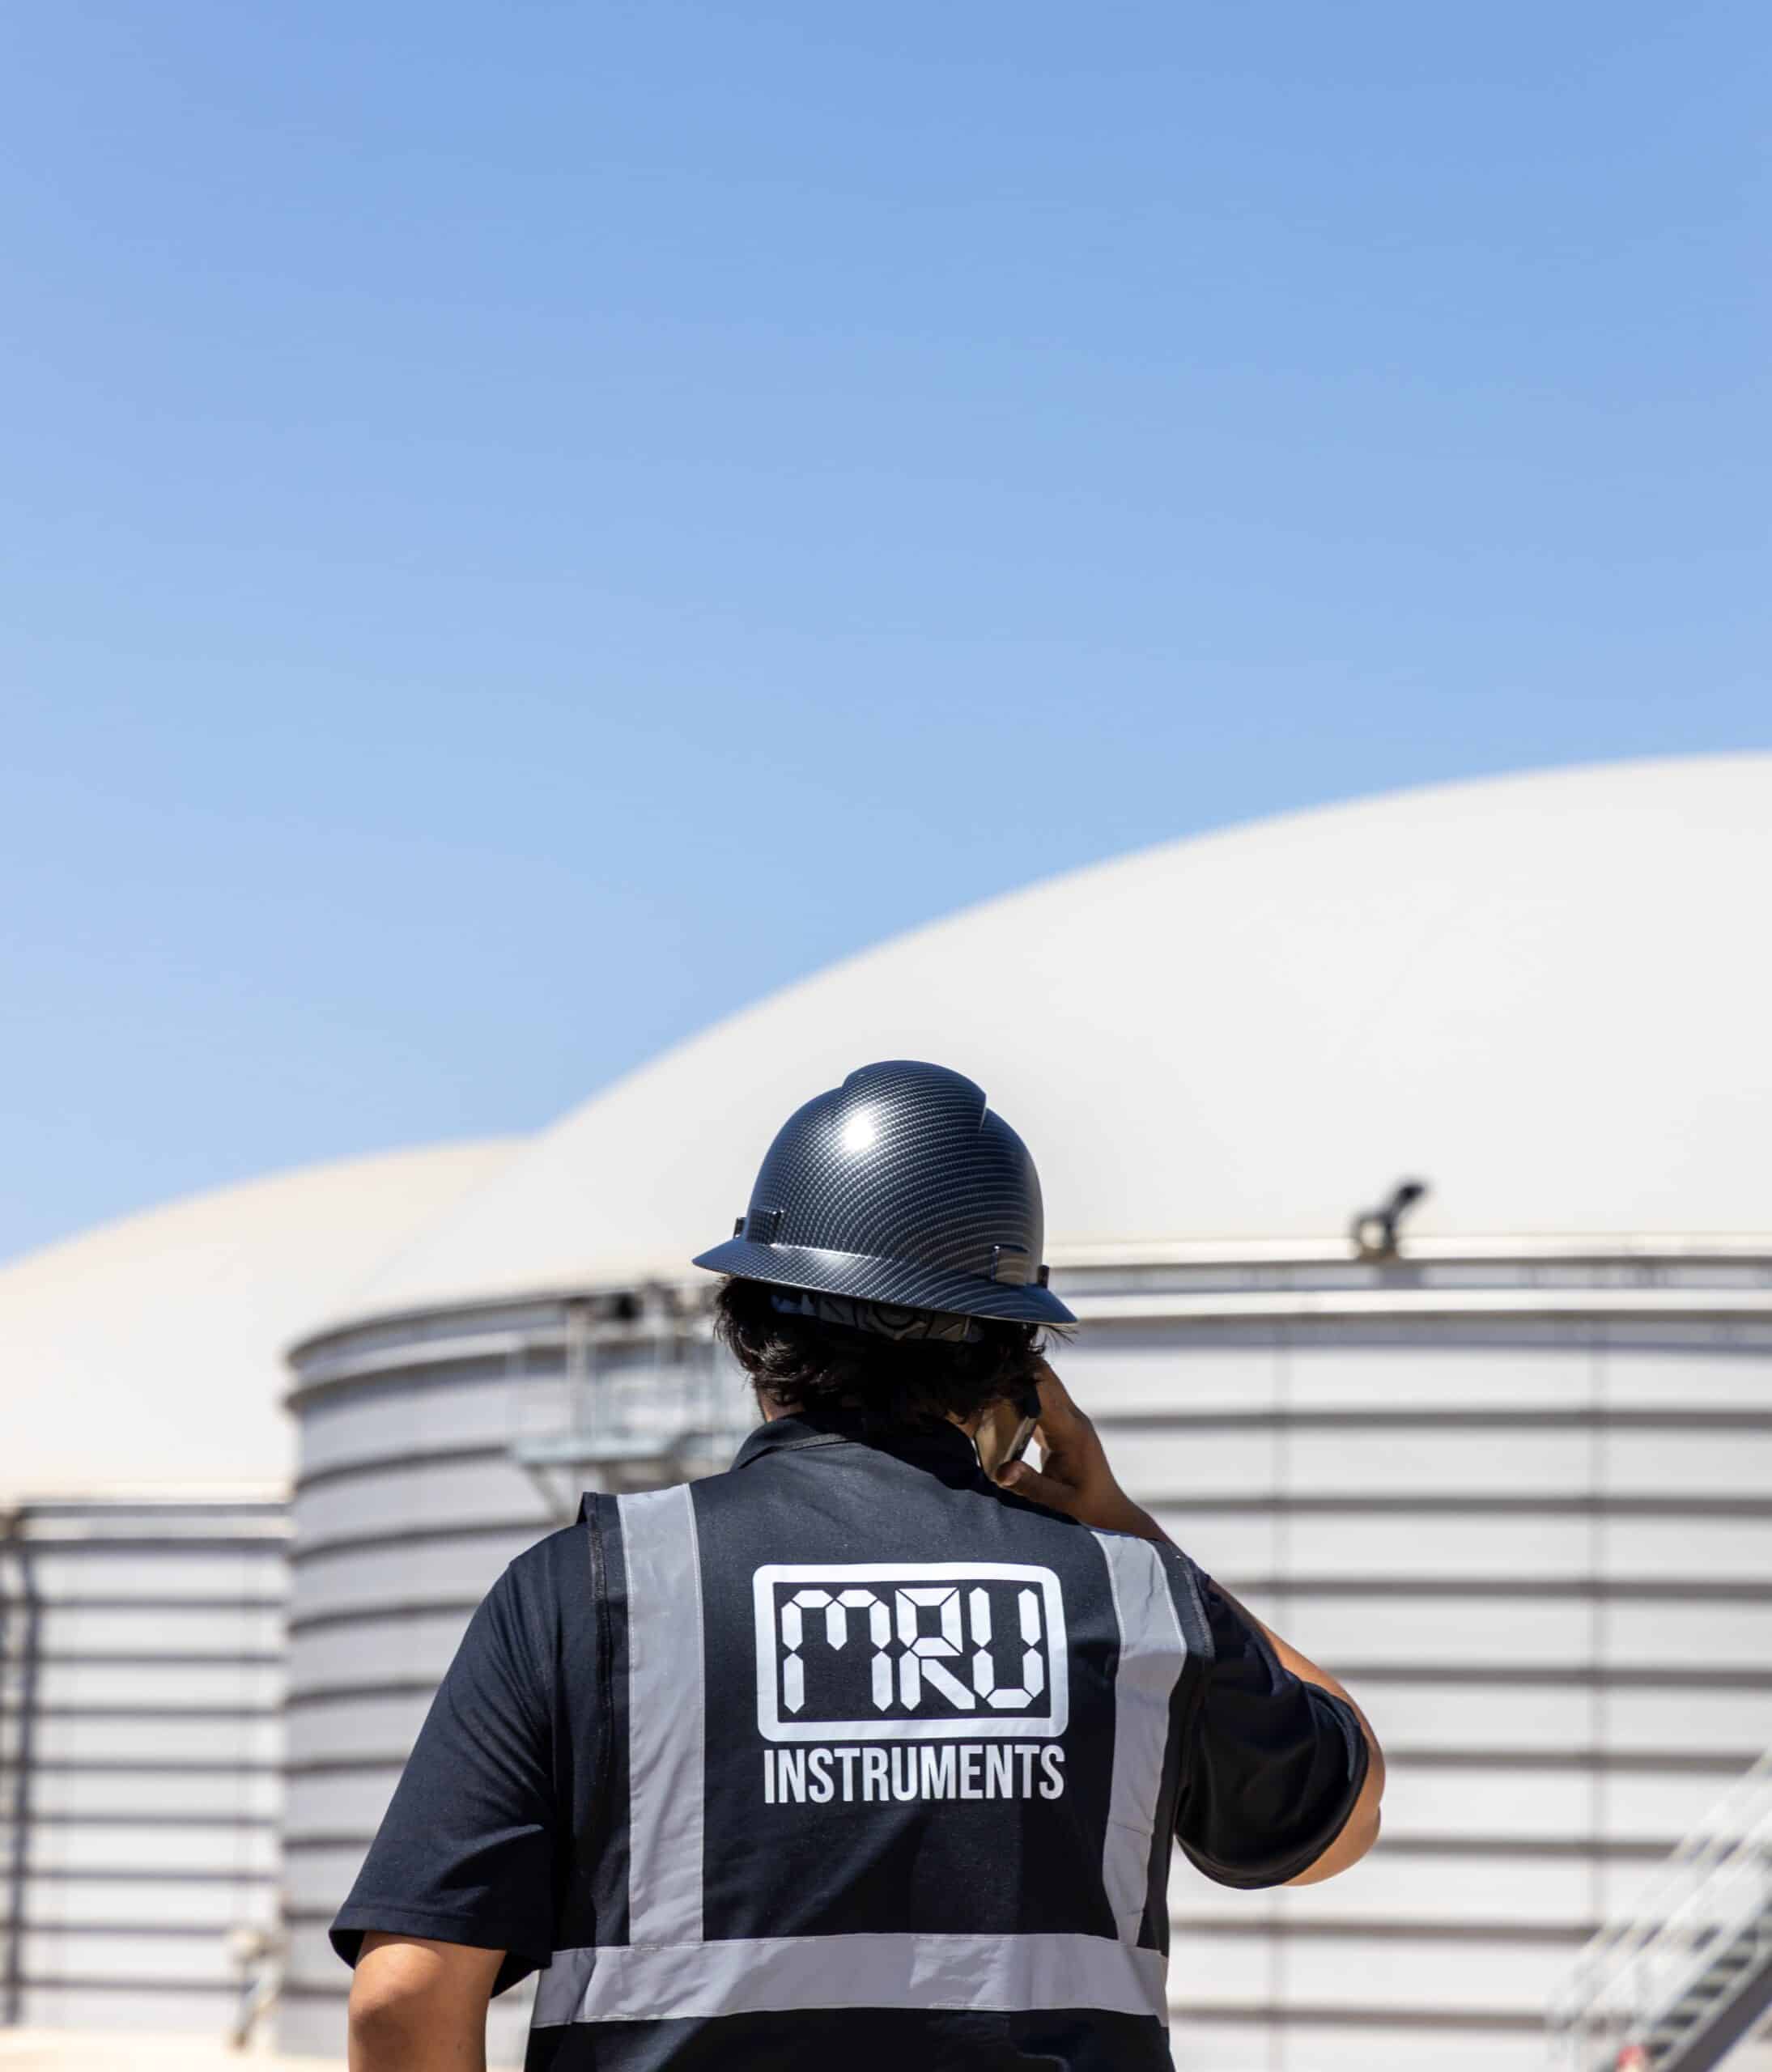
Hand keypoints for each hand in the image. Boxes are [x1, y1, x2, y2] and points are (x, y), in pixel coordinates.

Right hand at [993, 1358, 1167, 1544]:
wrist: (1108, 1508)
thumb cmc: (1086, 1506)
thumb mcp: (1058, 1500)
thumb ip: (1029, 1485)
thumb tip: (1000, 1472)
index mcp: (1071, 1432)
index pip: (1043, 1395)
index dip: (1018, 1381)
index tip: (991, 1374)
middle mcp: (1072, 1418)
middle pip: (1045, 1377)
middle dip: (1018, 1367)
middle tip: (983, 1361)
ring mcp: (1068, 1418)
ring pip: (1043, 1382)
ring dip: (1020, 1375)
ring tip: (988, 1369)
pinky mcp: (1062, 1423)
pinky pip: (1041, 1397)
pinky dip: (1022, 1391)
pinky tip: (1000, 1391)